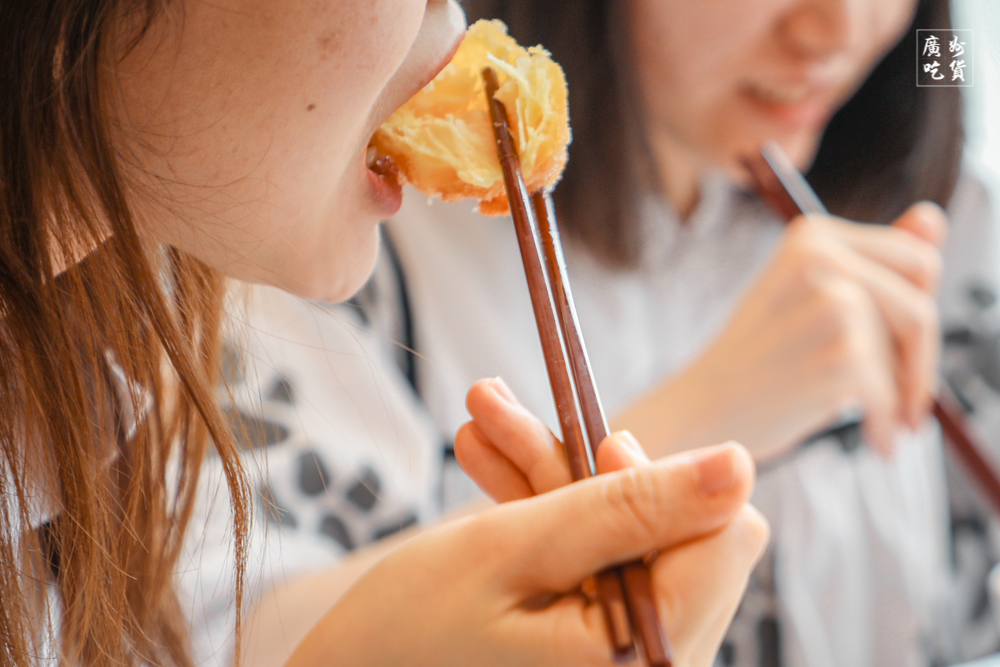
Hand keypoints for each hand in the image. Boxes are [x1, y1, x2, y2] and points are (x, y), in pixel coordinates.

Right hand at [290, 416, 766, 666]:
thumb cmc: (409, 634)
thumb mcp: (517, 551)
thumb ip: (630, 508)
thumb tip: (739, 464)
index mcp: (649, 660)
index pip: (725, 536)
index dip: (664, 477)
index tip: (593, 444)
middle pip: (669, 532)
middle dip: (584, 467)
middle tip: (501, 411)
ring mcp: (623, 660)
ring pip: (623, 538)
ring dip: (550, 478)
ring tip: (479, 420)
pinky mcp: (594, 648)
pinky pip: (593, 565)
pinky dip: (543, 516)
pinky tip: (488, 463)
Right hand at [618, 202, 946, 459]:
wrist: (702, 407)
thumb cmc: (757, 359)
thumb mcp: (812, 297)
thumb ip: (873, 261)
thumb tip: (934, 217)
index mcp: (814, 235)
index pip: (917, 261)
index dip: (918, 314)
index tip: (903, 355)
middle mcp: (822, 257)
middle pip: (922, 306)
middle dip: (920, 360)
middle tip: (906, 402)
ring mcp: (831, 301)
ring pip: (910, 352)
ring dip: (902, 396)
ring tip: (880, 423)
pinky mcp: (840, 351)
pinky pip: (892, 391)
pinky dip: (886, 424)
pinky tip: (873, 440)